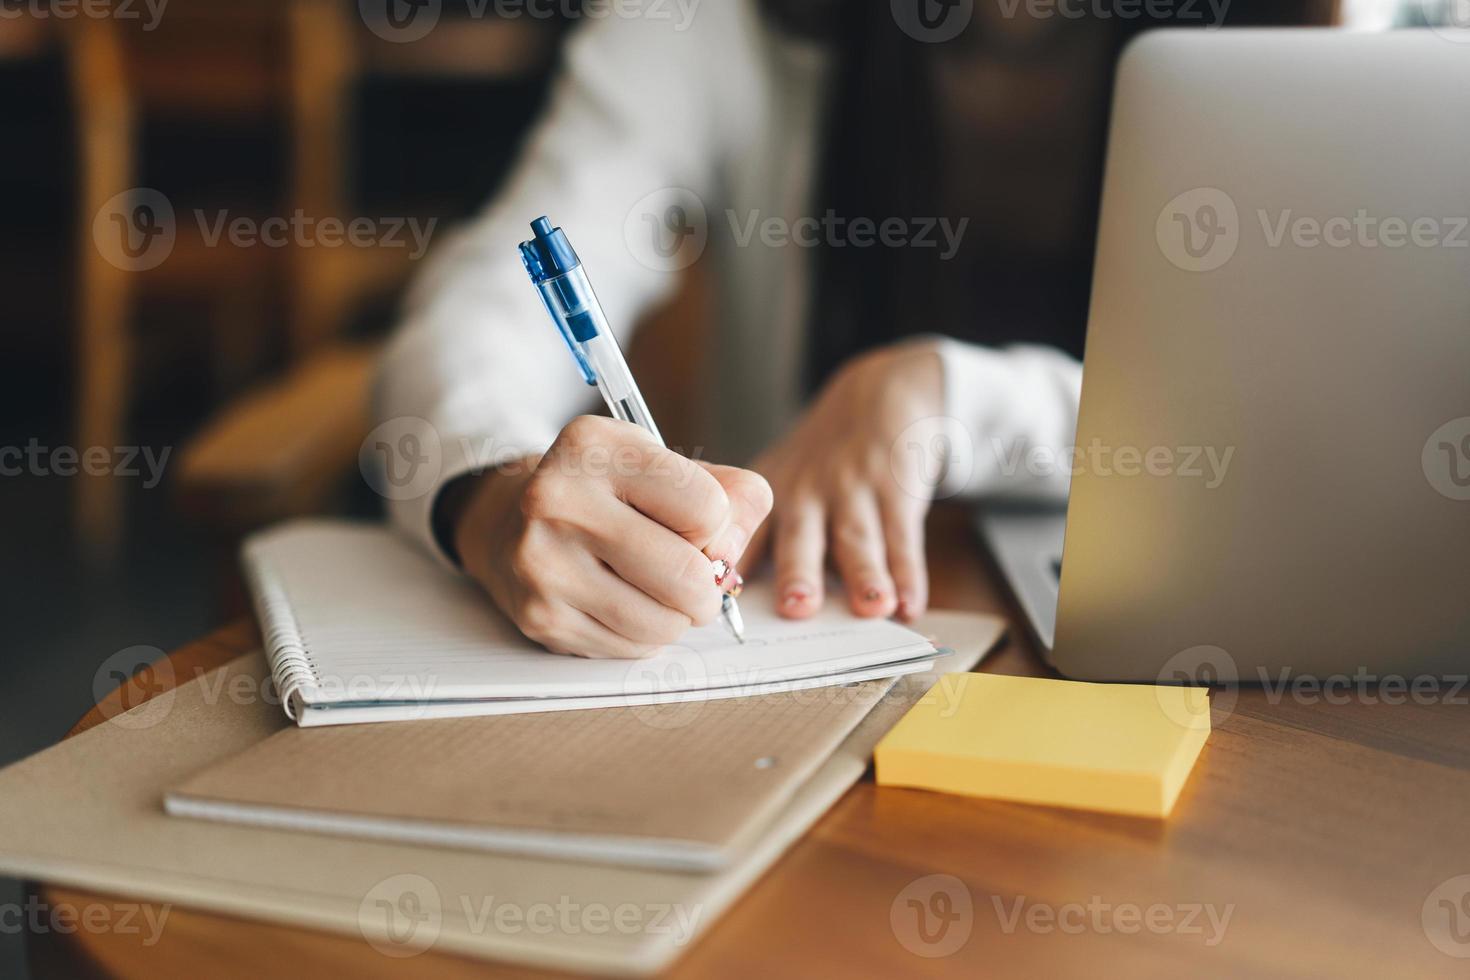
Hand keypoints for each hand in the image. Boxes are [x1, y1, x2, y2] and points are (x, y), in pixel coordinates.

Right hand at [449, 416, 771, 657]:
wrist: (507, 523)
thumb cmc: (604, 493)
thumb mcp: (664, 464)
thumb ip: (731, 495)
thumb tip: (732, 558)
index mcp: (595, 447)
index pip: (707, 507)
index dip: (715, 524)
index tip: (691, 521)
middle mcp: (558, 499)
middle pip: (688, 576)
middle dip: (707, 586)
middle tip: (695, 576)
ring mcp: (544, 563)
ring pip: (664, 622)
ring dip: (679, 615)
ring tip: (658, 589)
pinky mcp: (541, 617)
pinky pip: (632, 647)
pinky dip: (646, 634)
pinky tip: (625, 604)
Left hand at [744, 340, 943, 620]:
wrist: (872, 399)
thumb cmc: (816, 466)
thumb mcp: (776, 486)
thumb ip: (759, 543)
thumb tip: (737, 609)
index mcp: (768, 502)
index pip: (743, 540)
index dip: (731, 570)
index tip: (722, 603)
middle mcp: (805, 496)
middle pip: (799, 538)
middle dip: (797, 573)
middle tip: (795, 607)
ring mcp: (852, 491)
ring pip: (858, 538)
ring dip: (866, 574)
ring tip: (873, 607)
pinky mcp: (896, 488)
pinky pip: (902, 536)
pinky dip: (909, 573)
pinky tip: (911, 605)